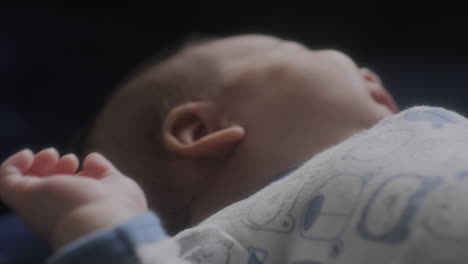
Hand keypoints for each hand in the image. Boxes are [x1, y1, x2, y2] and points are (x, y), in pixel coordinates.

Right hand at [0, 148, 147, 249]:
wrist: (100, 223)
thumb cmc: (114, 207)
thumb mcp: (117, 185)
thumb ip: (105, 173)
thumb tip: (90, 159)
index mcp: (78, 213)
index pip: (67, 196)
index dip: (71, 176)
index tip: (82, 164)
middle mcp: (56, 213)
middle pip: (46, 190)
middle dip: (55, 168)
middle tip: (69, 160)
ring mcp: (38, 206)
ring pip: (25, 185)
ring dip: (37, 164)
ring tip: (52, 155)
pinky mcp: (23, 198)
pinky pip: (6, 180)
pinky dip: (13, 164)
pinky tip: (28, 155)